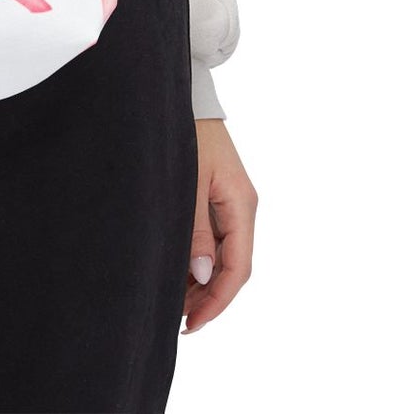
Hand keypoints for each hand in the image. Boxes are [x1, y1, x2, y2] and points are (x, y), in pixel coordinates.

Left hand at [183, 118, 255, 332]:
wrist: (185, 94)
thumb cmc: (186, 133)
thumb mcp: (188, 182)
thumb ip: (196, 229)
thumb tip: (202, 274)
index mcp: (242, 205)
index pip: (238, 268)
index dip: (217, 300)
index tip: (193, 324)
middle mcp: (242, 207)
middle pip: (233, 266)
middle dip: (208, 296)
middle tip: (179, 319)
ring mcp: (231, 201)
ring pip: (223, 254)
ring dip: (202, 280)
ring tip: (175, 301)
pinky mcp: (218, 194)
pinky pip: (214, 237)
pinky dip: (198, 258)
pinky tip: (179, 270)